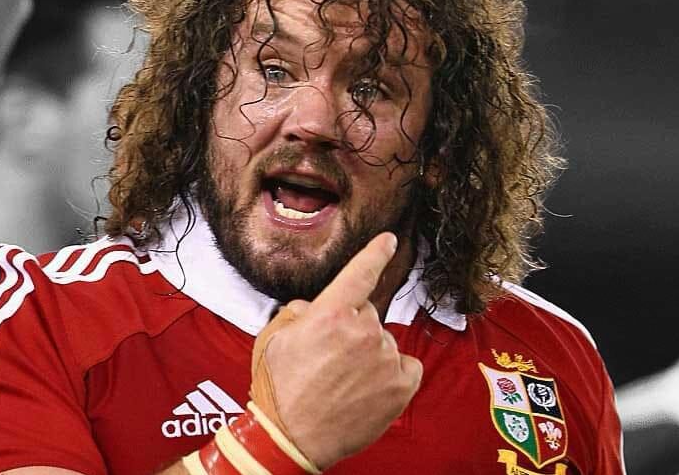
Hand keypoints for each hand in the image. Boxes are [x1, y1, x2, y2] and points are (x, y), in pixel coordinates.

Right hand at [249, 233, 423, 469]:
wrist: (291, 439)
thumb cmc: (277, 390)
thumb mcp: (272, 338)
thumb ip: (297, 312)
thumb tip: (314, 308)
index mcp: (329, 314)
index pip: (359, 273)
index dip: (376, 252)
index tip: (388, 240)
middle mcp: (362, 331)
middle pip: (367, 313)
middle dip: (352, 328)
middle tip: (329, 358)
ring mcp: (385, 358)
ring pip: (384, 341)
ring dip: (370, 354)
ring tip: (344, 382)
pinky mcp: (401, 386)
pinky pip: (406, 365)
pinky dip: (393, 374)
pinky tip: (369, 389)